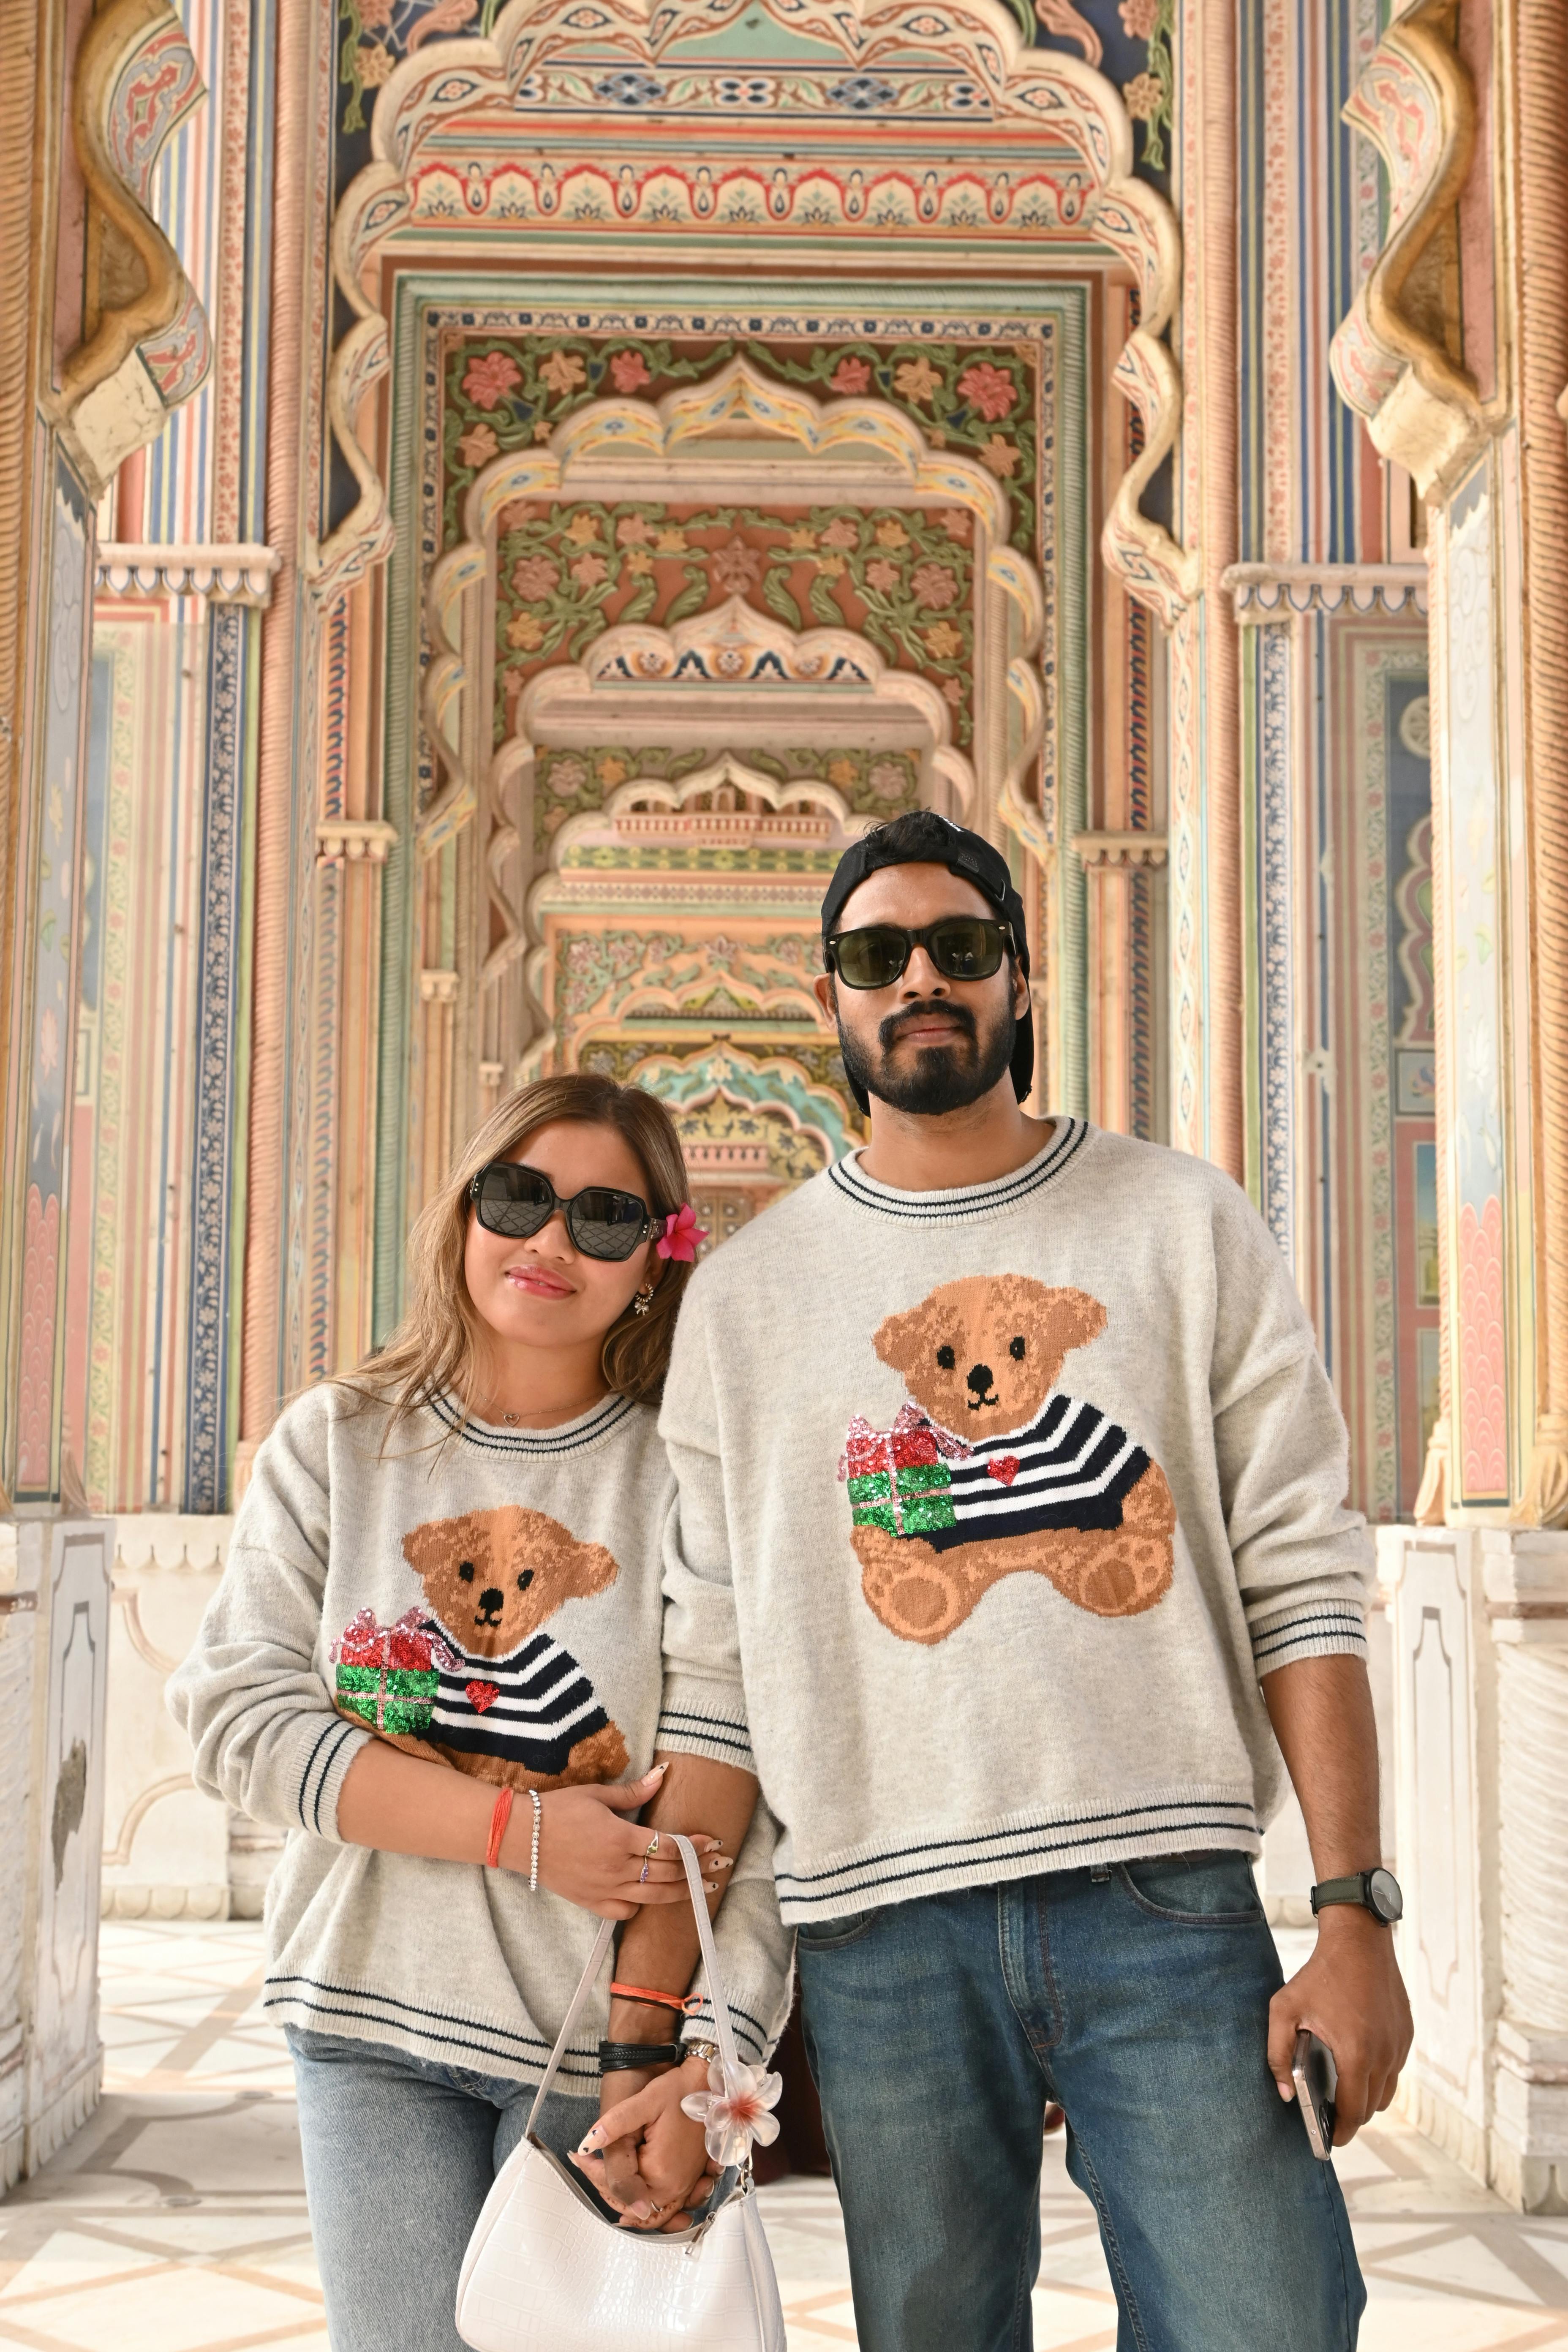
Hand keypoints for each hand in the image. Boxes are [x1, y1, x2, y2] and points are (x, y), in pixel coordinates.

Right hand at [502, 1768, 728, 1919]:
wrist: (519, 1836)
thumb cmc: (558, 1809)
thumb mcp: (596, 1794)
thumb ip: (634, 1791)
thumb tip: (663, 1774)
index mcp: (619, 1837)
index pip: (668, 1846)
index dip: (695, 1846)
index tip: (713, 1842)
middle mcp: (615, 1867)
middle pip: (667, 1874)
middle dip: (697, 1870)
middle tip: (718, 1866)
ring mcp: (604, 1889)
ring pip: (653, 1897)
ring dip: (682, 1893)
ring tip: (703, 1889)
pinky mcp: (591, 1902)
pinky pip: (625, 1912)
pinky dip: (642, 1907)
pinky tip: (652, 1898)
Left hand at [572, 2059, 717, 2228]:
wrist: (710, 2086)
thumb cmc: (680, 2090)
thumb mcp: (645, 2101)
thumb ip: (615, 2125)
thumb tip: (585, 2145)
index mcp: (659, 2172)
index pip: (616, 2187)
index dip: (593, 2173)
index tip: (580, 2157)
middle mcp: (672, 2188)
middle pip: (628, 2203)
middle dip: (604, 2185)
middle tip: (585, 2163)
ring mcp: (683, 2188)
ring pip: (644, 2209)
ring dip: (621, 2197)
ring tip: (600, 2176)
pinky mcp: (687, 2182)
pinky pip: (661, 2206)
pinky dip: (642, 2204)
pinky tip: (629, 2195)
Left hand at [1267, 1910, 1411, 2144]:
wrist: (1359, 1940)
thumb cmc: (1318, 1974)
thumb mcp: (1284, 2009)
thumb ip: (1276, 2055)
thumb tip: (1284, 2095)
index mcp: (1357, 2054)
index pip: (1354, 2112)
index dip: (1342, 2132)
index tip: (1331, 2140)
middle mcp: (1385, 2055)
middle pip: (1372, 2107)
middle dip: (1353, 2118)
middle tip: (1332, 2117)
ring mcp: (1400, 2045)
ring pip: (1387, 2091)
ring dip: (1367, 2098)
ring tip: (1343, 2093)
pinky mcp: (1406, 2034)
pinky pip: (1395, 2069)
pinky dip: (1379, 2076)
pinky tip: (1357, 2063)